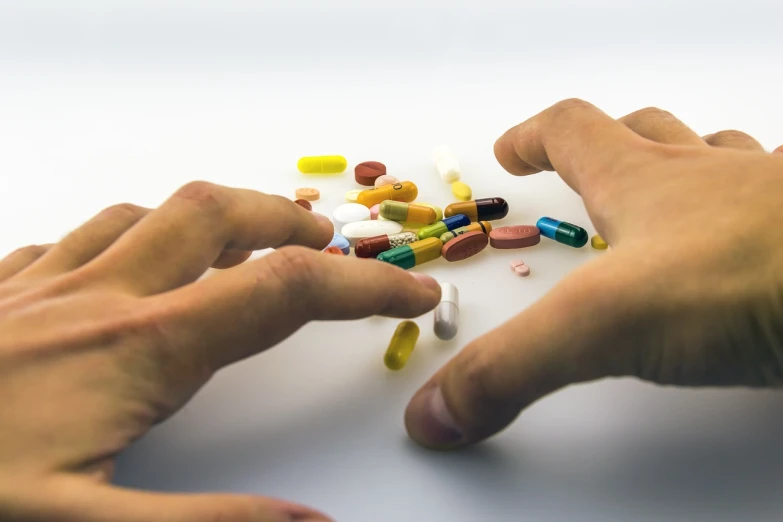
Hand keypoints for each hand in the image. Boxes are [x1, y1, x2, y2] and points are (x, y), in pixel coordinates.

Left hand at [0, 182, 440, 521]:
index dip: (358, 288)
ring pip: (144, 218)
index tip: (405, 294)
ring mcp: (36, 289)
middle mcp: (94, 299)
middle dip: (286, 220)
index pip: (281, 294)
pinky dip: (122, 242)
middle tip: (329, 244)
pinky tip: (120, 271)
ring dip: (210, 221)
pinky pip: (71, 241)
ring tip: (244, 245)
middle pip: (216, 216)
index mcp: (136, 349)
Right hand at [405, 100, 782, 448]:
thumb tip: (431, 415)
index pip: (571, 131)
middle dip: (606, 145)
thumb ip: (510, 370)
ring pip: (724, 160)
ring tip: (671, 195)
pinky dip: (760, 215)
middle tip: (579, 168)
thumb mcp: (601, 326)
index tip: (506, 149)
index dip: (531, 137)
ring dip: (689, 167)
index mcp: (644, 181)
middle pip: (648, 135)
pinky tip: (758, 250)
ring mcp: (775, 200)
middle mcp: (710, 177)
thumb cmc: (747, 275)